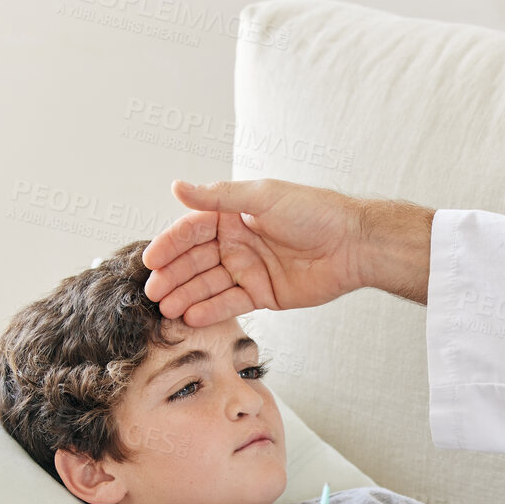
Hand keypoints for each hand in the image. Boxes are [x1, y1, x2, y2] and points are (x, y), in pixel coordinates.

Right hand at [142, 178, 368, 325]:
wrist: (353, 245)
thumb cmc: (313, 212)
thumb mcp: (262, 198)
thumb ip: (219, 198)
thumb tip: (178, 187)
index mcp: (232, 215)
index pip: (191, 231)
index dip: (170, 245)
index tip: (151, 260)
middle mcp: (236, 242)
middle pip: (195, 261)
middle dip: (173, 276)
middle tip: (153, 292)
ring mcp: (248, 269)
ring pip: (209, 284)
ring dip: (187, 296)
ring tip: (167, 309)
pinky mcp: (263, 293)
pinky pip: (231, 303)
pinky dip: (211, 310)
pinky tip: (192, 317)